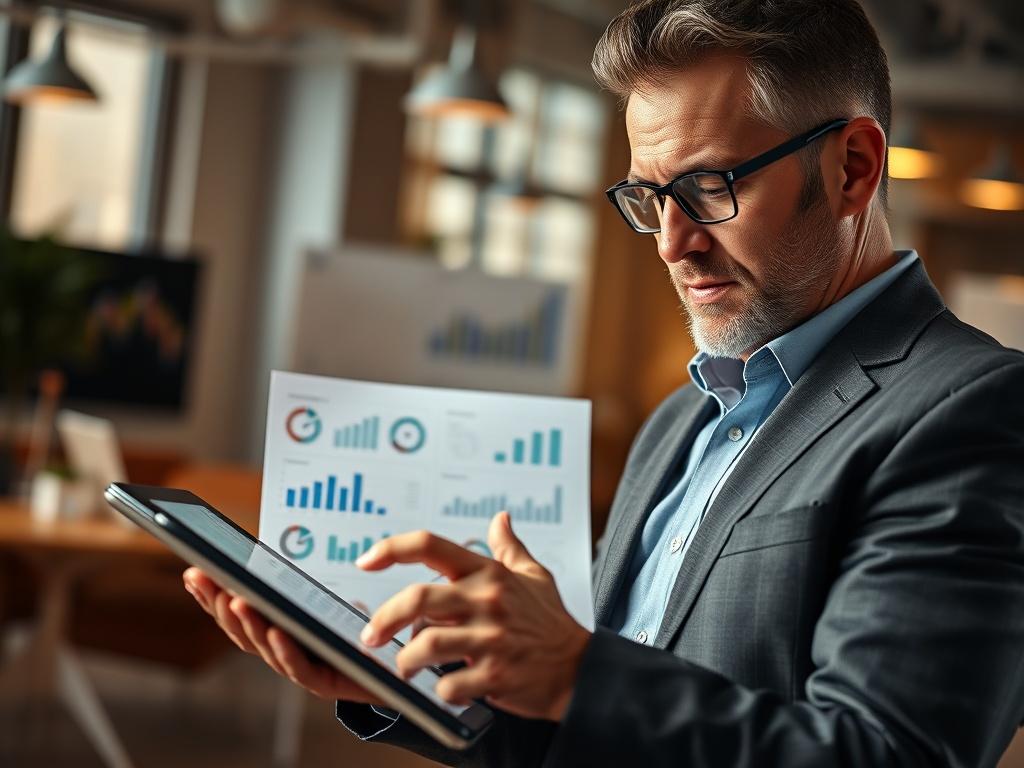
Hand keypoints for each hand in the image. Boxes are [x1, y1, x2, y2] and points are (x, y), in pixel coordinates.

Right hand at [182, 567, 382, 704]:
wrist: (397, 668)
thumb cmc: (356, 628)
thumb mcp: (325, 597)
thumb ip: (299, 584)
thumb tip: (272, 546)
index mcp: (276, 630)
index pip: (236, 613)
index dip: (212, 596)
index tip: (193, 571)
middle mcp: (281, 650)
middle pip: (241, 630)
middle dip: (219, 604)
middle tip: (203, 578)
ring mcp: (298, 668)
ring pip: (264, 648)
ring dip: (248, 623)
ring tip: (236, 599)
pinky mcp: (323, 682)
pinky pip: (299, 668)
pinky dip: (285, 649)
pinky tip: (277, 630)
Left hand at [357, 512, 590, 721]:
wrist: (580, 669)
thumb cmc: (551, 622)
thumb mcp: (535, 576)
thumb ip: (510, 547)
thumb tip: (501, 518)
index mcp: (488, 573)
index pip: (430, 545)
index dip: (391, 548)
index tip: (366, 559)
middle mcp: (486, 601)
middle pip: (418, 599)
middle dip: (385, 619)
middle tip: (370, 635)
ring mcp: (490, 639)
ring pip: (426, 644)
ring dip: (406, 660)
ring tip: (405, 666)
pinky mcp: (495, 675)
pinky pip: (449, 685)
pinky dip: (439, 691)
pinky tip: (444, 689)